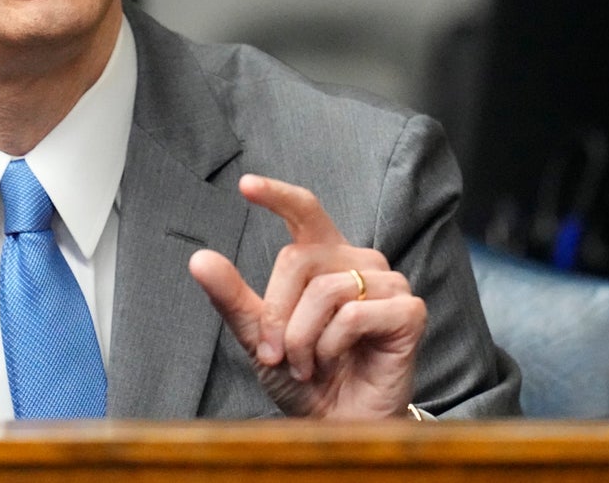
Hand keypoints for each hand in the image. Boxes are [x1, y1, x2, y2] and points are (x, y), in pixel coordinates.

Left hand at [188, 175, 424, 418]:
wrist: (336, 424)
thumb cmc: (303, 377)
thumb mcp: (258, 336)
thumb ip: (232, 297)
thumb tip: (199, 259)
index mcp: (324, 258)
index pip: (304, 211)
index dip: (277, 195)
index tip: (245, 185)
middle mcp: (358, 261)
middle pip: (298, 259)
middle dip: (277, 314)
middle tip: (277, 355)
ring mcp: (388, 284)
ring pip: (325, 291)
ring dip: (303, 338)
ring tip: (308, 364)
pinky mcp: (409, 311)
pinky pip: (353, 314)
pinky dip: (333, 345)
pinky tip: (337, 362)